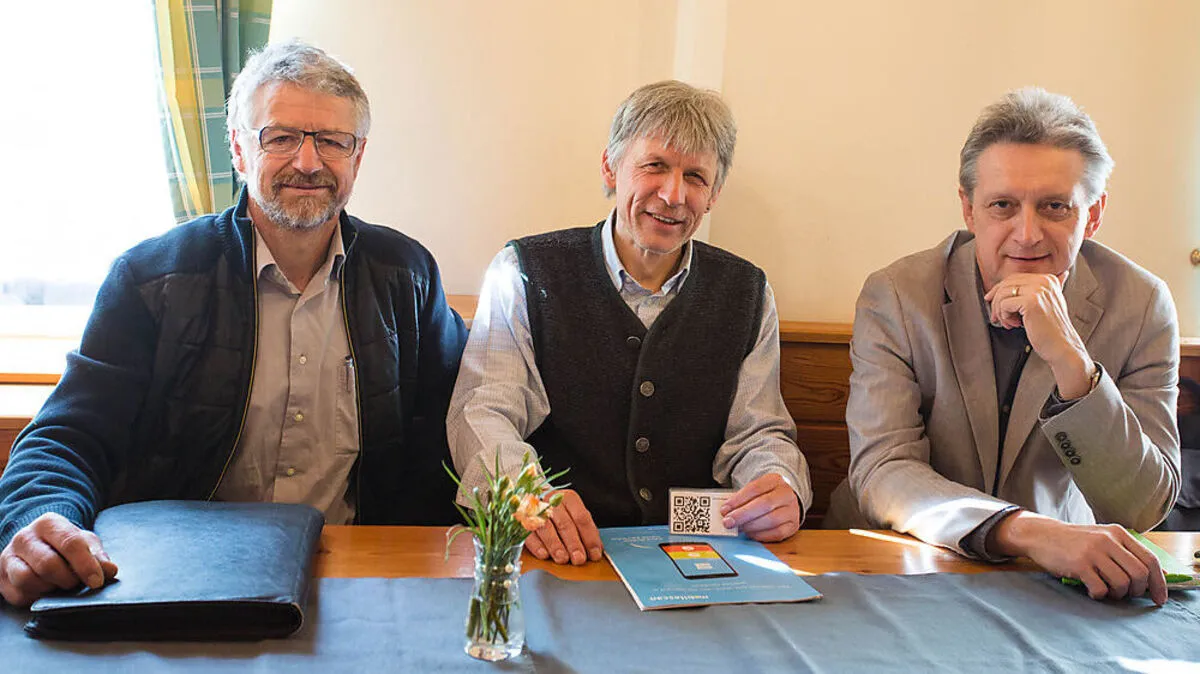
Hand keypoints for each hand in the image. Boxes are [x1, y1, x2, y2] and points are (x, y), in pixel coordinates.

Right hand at [0, 513, 117, 606]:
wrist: (37, 545)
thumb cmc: (65, 545)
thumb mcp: (85, 544)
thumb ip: (98, 556)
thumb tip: (110, 571)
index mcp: (49, 523)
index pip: (69, 543)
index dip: (85, 565)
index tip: (97, 581)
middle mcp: (25, 537)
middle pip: (47, 564)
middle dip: (67, 579)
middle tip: (76, 584)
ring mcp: (8, 557)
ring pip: (27, 579)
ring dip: (49, 589)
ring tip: (60, 586)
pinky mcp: (1, 578)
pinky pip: (18, 594)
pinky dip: (36, 598)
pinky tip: (46, 592)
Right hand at [523, 489, 602, 564]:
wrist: (530, 504)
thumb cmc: (558, 515)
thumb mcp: (574, 517)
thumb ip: (584, 531)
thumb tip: (596, 550)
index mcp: (568, 498)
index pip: (582, 518)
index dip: (590, 538)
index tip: (594, 554)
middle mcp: (551, 501)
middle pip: (565, 524)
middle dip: (573, 543)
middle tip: (579, 559)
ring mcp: (534, 510)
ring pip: (546, 528)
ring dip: (556, 545)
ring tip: (563, 559)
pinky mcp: (521, 521)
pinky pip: (529, 533)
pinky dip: (537, 545)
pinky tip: (544, 555)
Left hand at [720, 473, 801, 541]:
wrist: (783, 501)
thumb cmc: (764, 496)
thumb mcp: (754, 491)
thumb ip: (741, 499)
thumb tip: (726, 512)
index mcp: (775, 480)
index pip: (755, 488)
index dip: (738, 500)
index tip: (724, 509)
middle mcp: (786, 494)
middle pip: (764, 504)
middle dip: (743, 515)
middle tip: (728, 522)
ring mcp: (792, 510)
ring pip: (771, 520)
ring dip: (750, 526)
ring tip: (738, 528)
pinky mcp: (793, 526)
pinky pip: (777, 533)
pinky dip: (760, 535)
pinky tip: (750, 533)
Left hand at [983, 272, 1093, 398]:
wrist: (1062, 347)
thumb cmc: (1053, 330)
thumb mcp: (1052, 303)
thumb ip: (1050, 289)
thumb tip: (1061, 275)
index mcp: (1048, 279)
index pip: (1014, 278)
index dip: (999, 290)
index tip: (992, 301)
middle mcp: (1044, 281)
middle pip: (1006, 284)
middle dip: (996, 301)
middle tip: (996, 316)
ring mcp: (1038, 291)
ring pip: (1002, 294)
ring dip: (1000, 311)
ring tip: (1010, 323)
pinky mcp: (1030, 302)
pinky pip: (1004, 304)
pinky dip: (1004, 317)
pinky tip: (1015, 325)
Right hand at [989, 511, 1166, 605]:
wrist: (1041, 535)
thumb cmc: (1074, 541)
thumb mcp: (1103, 538)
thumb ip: (1127, 552)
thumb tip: (1158, 574)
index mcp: (1118, 533)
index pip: (1150, 560)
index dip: (1159, 583)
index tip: (1159, 598)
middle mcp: (1108, 540)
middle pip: (1140, 574)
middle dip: (1137, 591)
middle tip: (1126, 594)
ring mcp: (1093, 551)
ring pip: (1122, 583)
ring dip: (1117, 594)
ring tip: (1107, 591)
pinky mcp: (1079, 564)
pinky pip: (1100, 589)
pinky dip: (1099, 595)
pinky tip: (1091, 590)